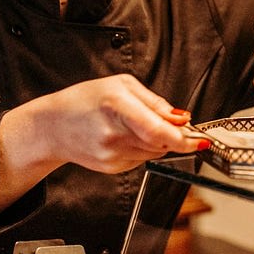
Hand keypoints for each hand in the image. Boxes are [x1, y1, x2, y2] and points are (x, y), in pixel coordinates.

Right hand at [0, 75, 200, 215]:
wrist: (52, 127)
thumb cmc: (85, 100)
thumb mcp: (121, 85)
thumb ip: (154, 102)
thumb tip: (181, 118)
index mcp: (116, 106)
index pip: (158, 131)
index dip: (183, 138)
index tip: (200, 140)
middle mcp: (114, 135)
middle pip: (161, 143)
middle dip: (174, 136)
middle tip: (175, 125)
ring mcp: (111, 155)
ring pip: (154, 152)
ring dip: (157, 141)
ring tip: (137, 126)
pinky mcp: (111, 168)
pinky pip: (140, 159)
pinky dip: (141, 148)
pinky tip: (124, 137)